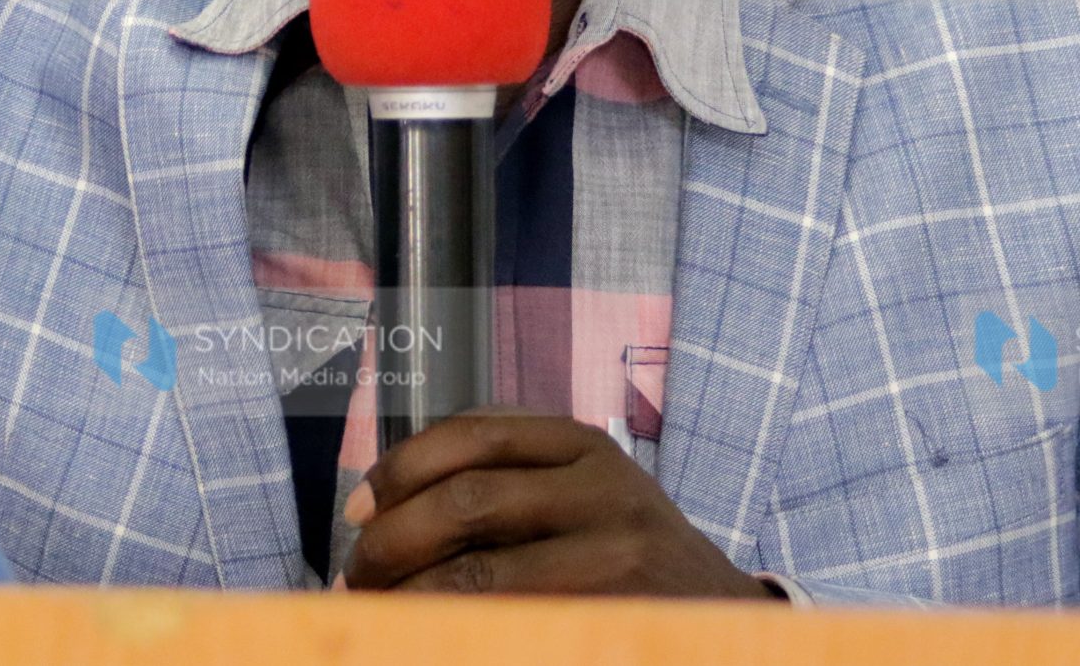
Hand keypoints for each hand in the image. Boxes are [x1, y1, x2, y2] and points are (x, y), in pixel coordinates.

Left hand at [339, 410, 777, 597]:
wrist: (723, 623)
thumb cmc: (622, 553)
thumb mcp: (579, 493)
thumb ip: (500, 482)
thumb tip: (370, 512)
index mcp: (583, 445)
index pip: (471, 436)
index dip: (400, 469)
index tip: (357, 510)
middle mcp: (604, 490)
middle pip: (468, 501)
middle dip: (393, 542)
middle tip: (355, 577)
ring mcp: (617, 558)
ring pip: (482, 576)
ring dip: (410, 599)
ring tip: (375, 616)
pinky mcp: (613, 619)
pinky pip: (509, 628)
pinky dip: (454, 634)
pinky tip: (426, 642)